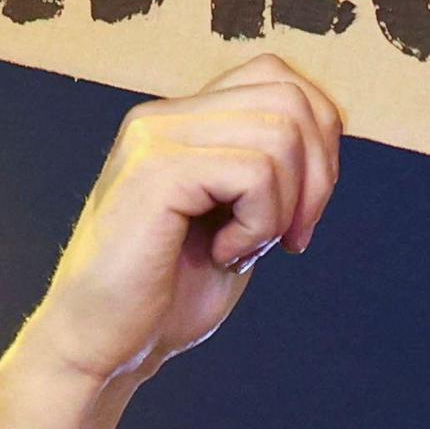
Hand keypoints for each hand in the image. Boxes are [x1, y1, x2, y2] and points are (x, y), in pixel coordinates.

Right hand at [0, 56, 342, 428]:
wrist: (100, 349)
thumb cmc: (164, 299)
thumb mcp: (235, 223)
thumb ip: (270, 174)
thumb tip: (329, 134)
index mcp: (180, 122)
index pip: (278, 78)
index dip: (318, 140)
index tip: (303, 215)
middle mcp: (163, 116)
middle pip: (290, 96)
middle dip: (318, 174)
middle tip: (292, 237)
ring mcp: (155, 138)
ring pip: (280, 132)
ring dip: (285, 205)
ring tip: (244, 248)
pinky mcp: (155, 171)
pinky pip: (253, 172)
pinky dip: (259, 224)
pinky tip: (223, 254)